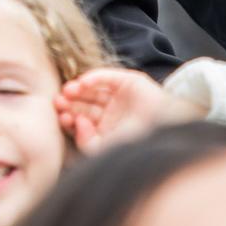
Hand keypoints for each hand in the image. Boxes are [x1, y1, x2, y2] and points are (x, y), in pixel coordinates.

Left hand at [54, 66, 201, 153]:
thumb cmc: (139, 143)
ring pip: (92, 90)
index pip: (81, 121)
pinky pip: (106, 77)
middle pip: (84, 104)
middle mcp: (111, 112)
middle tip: (58, 102)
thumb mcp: (108, 149)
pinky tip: (82, 83)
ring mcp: (119, 96)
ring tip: (68, 91)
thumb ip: (88, 141)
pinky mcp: (128, 81)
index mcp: (106, 129)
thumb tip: (76, 124)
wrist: (167, 130)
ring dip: (78, 89)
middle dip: (71, 103)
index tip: (61, 118)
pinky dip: (93, 78)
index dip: (70, 118)